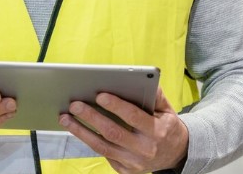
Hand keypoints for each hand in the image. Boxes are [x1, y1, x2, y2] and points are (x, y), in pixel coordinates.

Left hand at [59, 86, 187, 173]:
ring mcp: (134, 163)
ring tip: (65, 118)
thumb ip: (155, 94)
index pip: (133, 117)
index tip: (99, 95)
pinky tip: (77, 129)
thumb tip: (142, 78)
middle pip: (113, 133)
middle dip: (91, 117)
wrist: (177, 154)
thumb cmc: (167, 126)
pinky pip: (104, 155)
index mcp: (157, 131)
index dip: (116, 106)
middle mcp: (145, 150)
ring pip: (102, 147)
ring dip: (81, 131)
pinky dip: (89, 142)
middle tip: (74, 104)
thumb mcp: (167, 109)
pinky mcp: (126, 171)